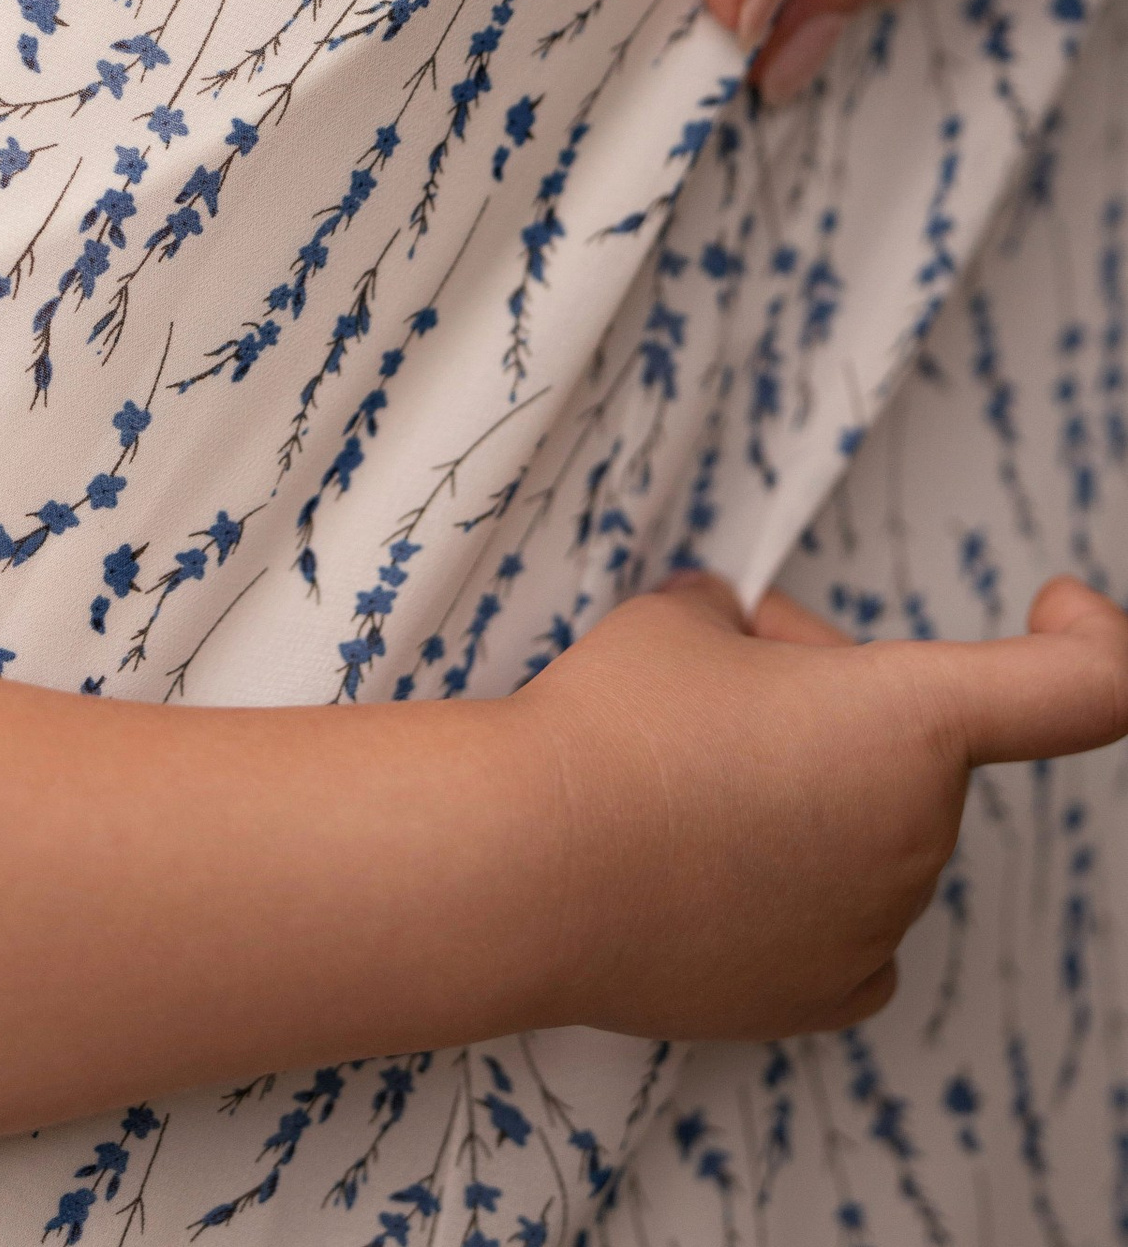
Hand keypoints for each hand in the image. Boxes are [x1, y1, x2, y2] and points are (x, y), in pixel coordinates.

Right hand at [526, 570, 1127, 1038]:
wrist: (529, 865)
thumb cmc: (611, 725)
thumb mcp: (680, 614)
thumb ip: (744, 626)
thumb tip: (742, 649)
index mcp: (913, 720)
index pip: (1082, 686)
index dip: (1088, 636)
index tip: (1057, 606)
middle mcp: (919, 833)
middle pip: (907, 741)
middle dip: (828, 698)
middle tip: (719, 679)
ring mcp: (879, 927)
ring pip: (866, 826)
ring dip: (802, 789)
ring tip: (678, 781)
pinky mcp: (827, 994)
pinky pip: (846, 921)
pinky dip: (797, 885)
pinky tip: (712, 865)